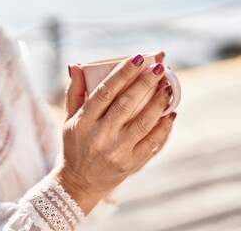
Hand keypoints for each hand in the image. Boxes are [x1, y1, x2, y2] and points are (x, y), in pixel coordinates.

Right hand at [53, 52, 175, 213]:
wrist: (80, 182)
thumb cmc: (76, 145)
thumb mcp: (69, 119)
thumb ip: (74, 92)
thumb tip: (78, 65)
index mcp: (83, 122)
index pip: (105, 92)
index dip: (123, 73)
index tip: (139, 58)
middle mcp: (100, 136)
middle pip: (127, 104)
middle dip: (146, 83)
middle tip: (160, 67)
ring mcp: (117, 151)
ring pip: (143, 122)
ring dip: (159, 102)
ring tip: (169, 87)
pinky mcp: (131, 164)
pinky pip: (152, 142)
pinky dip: (164, 127)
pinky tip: (171, 113)